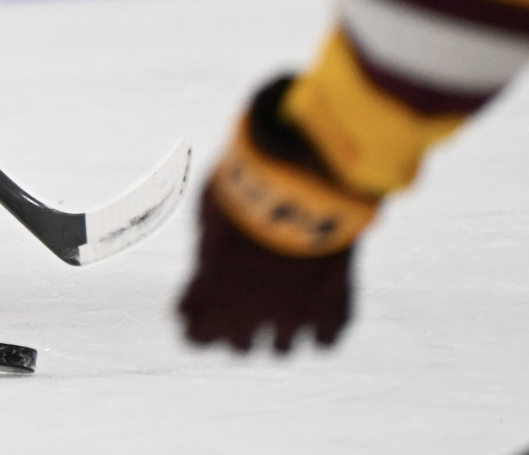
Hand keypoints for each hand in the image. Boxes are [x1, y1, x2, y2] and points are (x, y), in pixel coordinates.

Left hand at [177, 76, 376, 352]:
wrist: (302, 178)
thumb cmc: (248, 183)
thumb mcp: (211, 208)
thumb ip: (209, 243)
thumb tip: (210, 250)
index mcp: (212, 290)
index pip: (195, 335)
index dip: (198, 320)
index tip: (203, 305)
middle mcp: (250, 313)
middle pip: (239, 346)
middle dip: (240, 325)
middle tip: (249, 298)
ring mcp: (294, 315)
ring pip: (282, 350)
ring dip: (281, 328)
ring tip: (288, 298)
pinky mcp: (333, 307)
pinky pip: (325, 340)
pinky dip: (322, 325)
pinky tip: (320, 303)